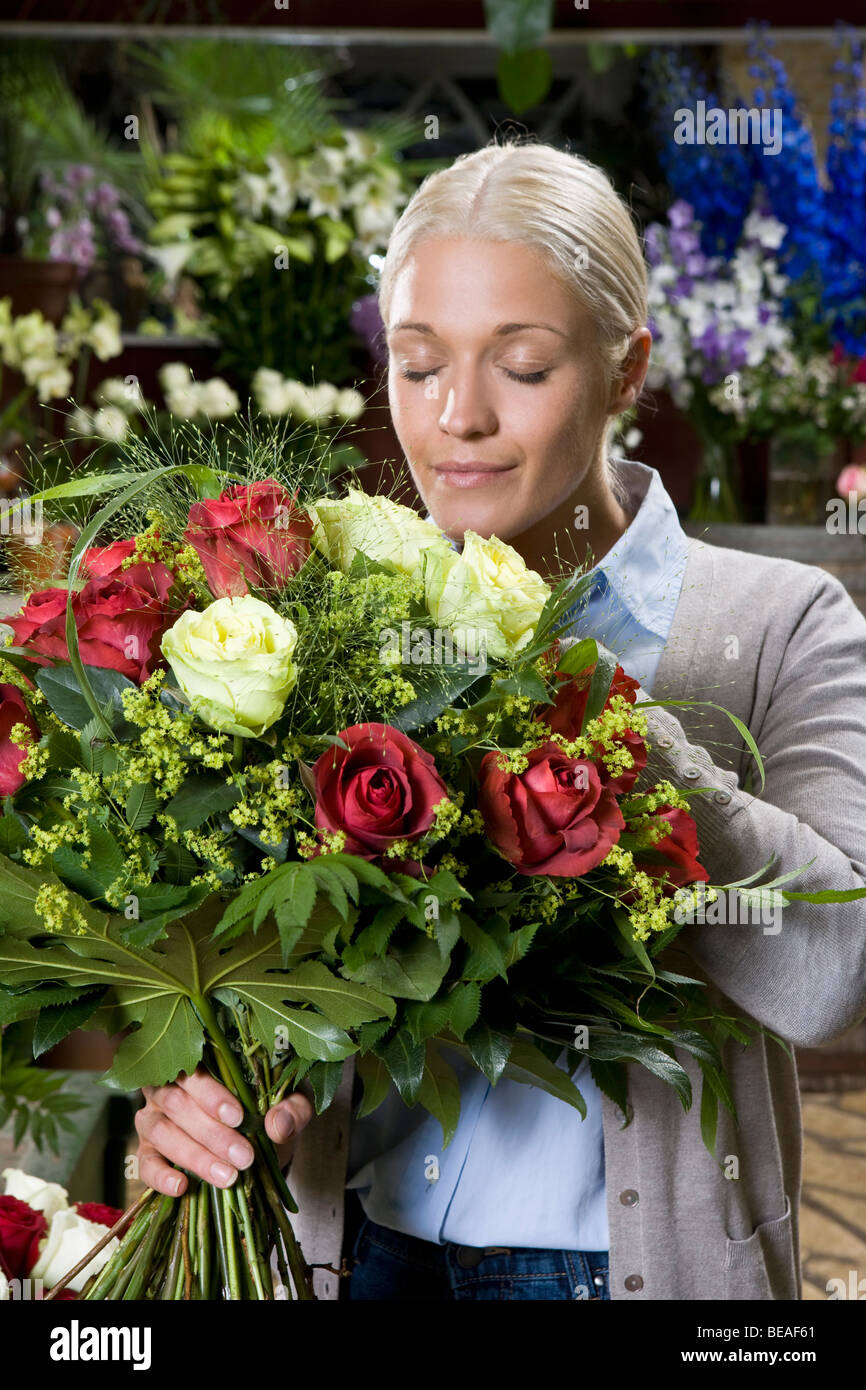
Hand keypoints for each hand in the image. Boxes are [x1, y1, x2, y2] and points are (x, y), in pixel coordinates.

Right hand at [135, 1067, 313, 1196]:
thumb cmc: (268, 1109)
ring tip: (227, 1176)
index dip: (212, 1094)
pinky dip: (160, 1175)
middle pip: (177, 1103)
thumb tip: (278, 1125)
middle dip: (212, 1133)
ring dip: (194, 1155)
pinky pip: (145, 1162)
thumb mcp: (291, 1102)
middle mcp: (169, 1086)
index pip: (195, 1070)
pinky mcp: (148, 1150)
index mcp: (200, 1064)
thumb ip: (292, 1108)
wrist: (257, 1141)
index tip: (239, 1117)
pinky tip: (182, 1186)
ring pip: (161, 1131)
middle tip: (244, 1157)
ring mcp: (154, 1117)